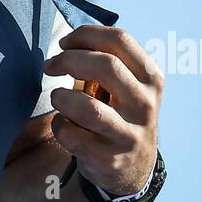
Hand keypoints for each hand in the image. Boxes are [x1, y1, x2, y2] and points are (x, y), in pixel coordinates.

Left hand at [42, 25, 162, 197]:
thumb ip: (106, 59)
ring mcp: (129, 135)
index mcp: (151, 78)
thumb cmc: (121, 111)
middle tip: (50, 65)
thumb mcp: (128, 84)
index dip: (85, 35)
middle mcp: (145, 105)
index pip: (120, 40)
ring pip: (88, 108)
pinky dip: (59, 125)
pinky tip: (63, 124)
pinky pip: (72, 135)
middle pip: (106, 66)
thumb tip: (67, 43)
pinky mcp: (109, 159)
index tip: (64, 43)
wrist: (134, 166)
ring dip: (62, 97)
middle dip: (69, 59)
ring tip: (57, 97)